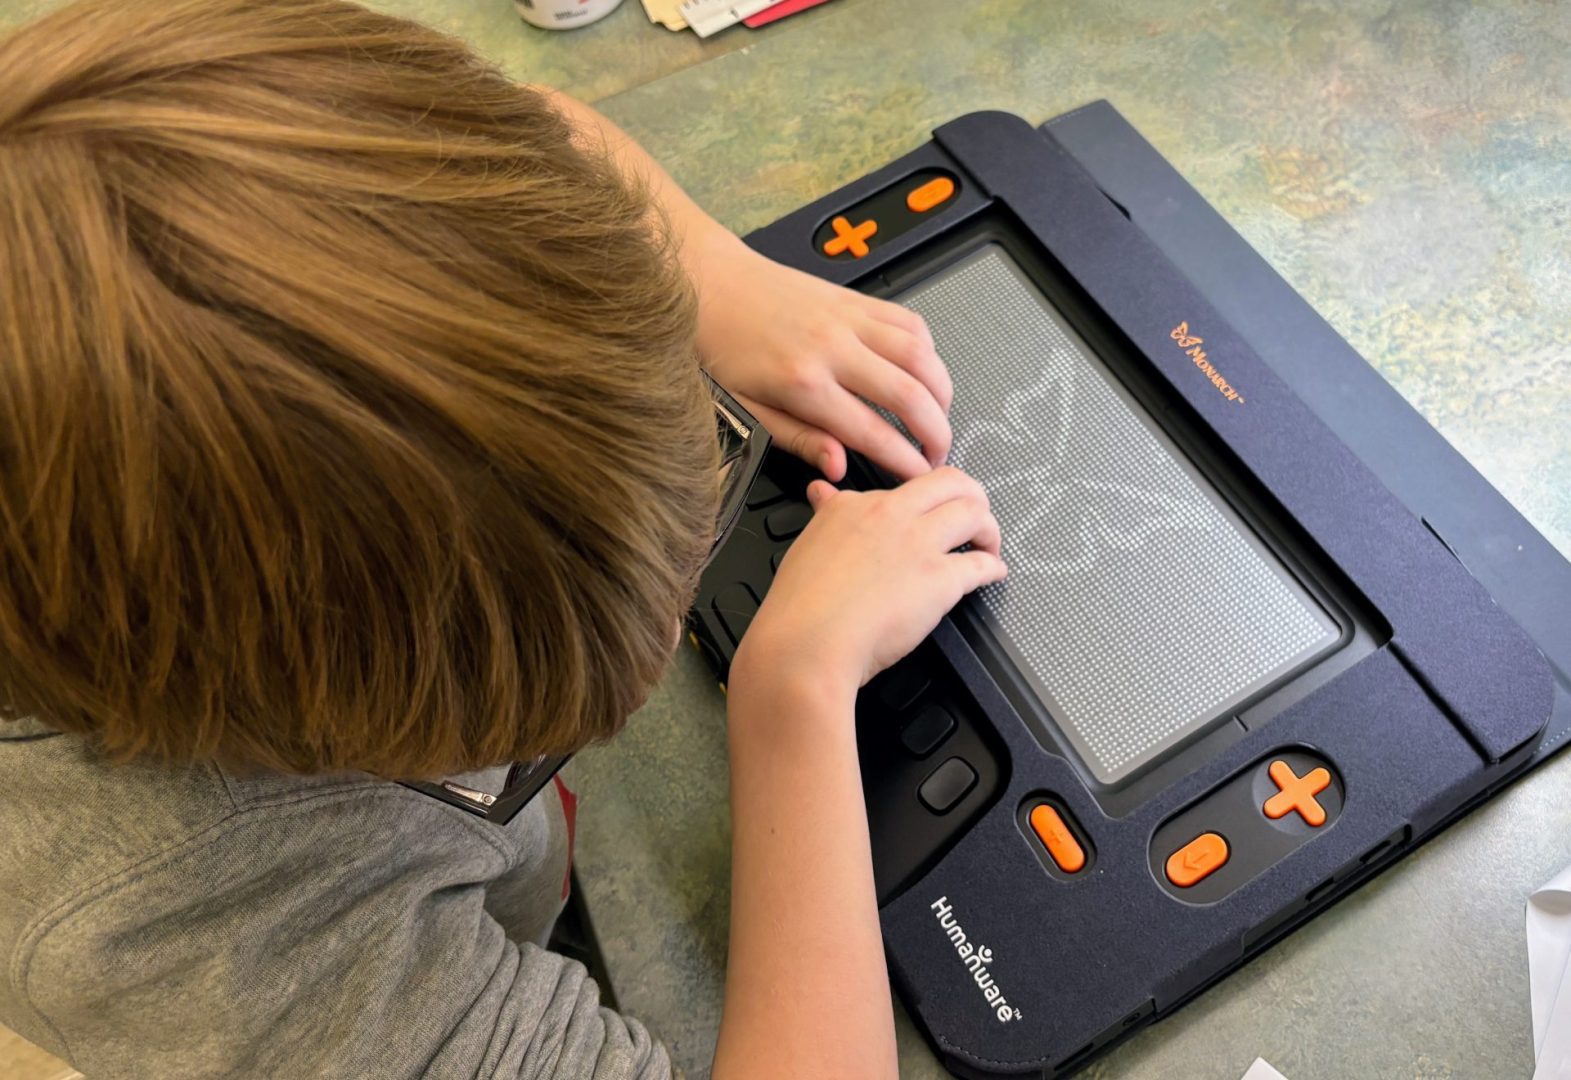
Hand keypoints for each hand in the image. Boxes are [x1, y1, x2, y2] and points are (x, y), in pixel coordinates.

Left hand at [691, 233, 952, 482]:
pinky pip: (909, 321)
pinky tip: (923, 371)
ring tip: (939, 417)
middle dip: (936, 432)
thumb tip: (837, 467)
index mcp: (803, 384)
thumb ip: (799, 439)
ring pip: (920, 355)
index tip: (918, 477)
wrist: (710, 284)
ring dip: (941, 391)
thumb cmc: (721, 348)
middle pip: (909, 394)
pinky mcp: (854, 299)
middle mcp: (834, 348)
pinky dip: (928, 349)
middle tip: (938, 454)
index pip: (872, 432)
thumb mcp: (747, 410)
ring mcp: (848, 319)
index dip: (904, 461)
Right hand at [734, 467, 1005, 696]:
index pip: (900, 488)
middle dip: (969, 494)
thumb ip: (823, 516)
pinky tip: (993, 573)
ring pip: (973, 513)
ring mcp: (918, 545)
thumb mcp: (806, 546)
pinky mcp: (940, 579)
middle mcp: (890, 515)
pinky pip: (980, 564)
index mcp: (853, 505)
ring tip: (987, 542)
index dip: (919, 502)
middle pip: (949, 483)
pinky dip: (993, 568)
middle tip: (975, 512)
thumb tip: (821, 494)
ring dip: (987, 527)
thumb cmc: (799, 609)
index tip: (925, 514)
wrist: (807, 645)